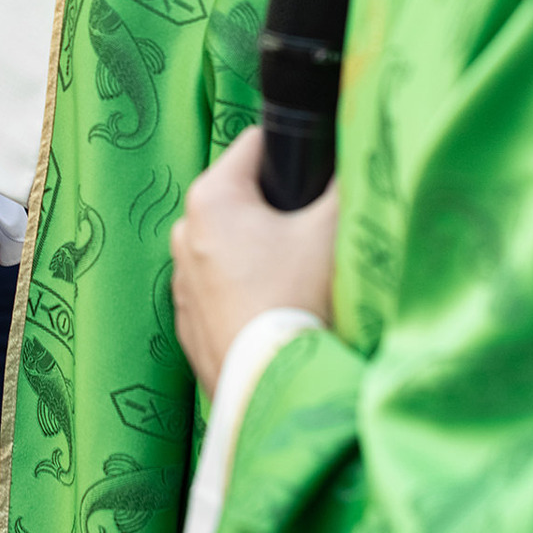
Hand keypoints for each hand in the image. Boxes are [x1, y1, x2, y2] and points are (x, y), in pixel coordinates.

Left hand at [170, 129, 338, 397]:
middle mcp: (185, 232)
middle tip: (313, 235)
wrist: (274, 387)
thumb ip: (342, 185)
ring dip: (260, 253)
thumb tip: (351, 160)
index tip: (317, 173)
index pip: (255, 145)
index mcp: (212, 198)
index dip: (292, 152)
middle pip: (242, 198)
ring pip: (230, 246)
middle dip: (276, 209)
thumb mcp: (331, 230)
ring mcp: (181, 279)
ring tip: (298, 280)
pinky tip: (276, 310)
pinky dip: (246, 292)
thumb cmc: (300, 298)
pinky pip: (221, 289)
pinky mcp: (187, 321)